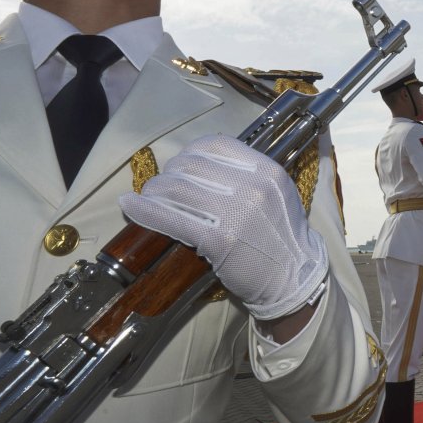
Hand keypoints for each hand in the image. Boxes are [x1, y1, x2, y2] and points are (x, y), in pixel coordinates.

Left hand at [119, 134, 327, 319]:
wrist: (293, 278)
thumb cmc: (280, 238)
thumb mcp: (276, 194)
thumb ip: (247, 176)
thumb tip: (199, 166)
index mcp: (267, 170)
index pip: (215, 145)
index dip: (189, 153)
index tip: (180, 166)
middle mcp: (253, 186)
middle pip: (191, 165)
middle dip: (168, 174)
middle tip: (160, 188)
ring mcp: (236, 212)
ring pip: (177, 189)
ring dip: (153, 192)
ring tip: (147, 198)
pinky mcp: (219, 238)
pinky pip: (172, 218)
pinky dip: (144, 210)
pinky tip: (129, 206)